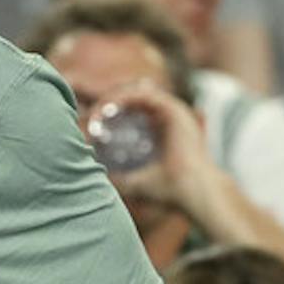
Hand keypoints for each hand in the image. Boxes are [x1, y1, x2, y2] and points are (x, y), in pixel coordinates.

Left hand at [89, 79, 210, 211]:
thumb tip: (96, 179)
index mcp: (164, 128)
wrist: (191, 191)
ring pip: (135, 92)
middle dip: (109, 105)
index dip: (113, 113)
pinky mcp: (172, 108)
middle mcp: (170, 116)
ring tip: (96, 115)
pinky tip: (105, 111)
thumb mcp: (136, 181)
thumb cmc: (169, 189)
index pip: (135, 110)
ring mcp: (173, 110)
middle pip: (133, 98)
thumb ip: (119, 178)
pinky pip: (141, 94)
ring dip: (112, 100)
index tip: (93, 127)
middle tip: (92, 119)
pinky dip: (121, 99)